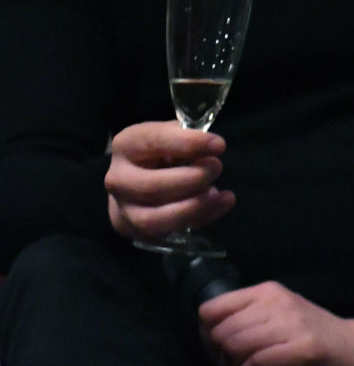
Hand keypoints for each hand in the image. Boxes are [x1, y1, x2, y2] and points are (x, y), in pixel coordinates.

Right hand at [105, 121, 231, 241]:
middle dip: (192, 179)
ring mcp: (124, 208)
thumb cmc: (161, 150)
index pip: (153, 141)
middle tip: (216, 167)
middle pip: (152, 187)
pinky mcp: (138, 230)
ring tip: (216, 192)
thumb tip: (212, 147)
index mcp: (126, 145)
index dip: (188, 143)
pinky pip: (168, 232)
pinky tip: (223, 202)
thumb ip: (190, 137)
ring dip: (192, 207)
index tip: (219, 145)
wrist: (138, 178)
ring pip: (154, 218)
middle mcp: (118, 178)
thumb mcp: (173, 134)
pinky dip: (201, 217)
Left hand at [200, 284, 353, 365]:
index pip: (211, 308)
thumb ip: (248, 335)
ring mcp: (292, 324)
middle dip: (218, 357)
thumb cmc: (322, 339)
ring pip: (234, 345)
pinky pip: (255, 364)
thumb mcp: (283, 323)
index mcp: (269, 292)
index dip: (207, 334)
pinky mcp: (303, 349)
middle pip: (219, 331)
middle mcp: (278, 302)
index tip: (220, 351)